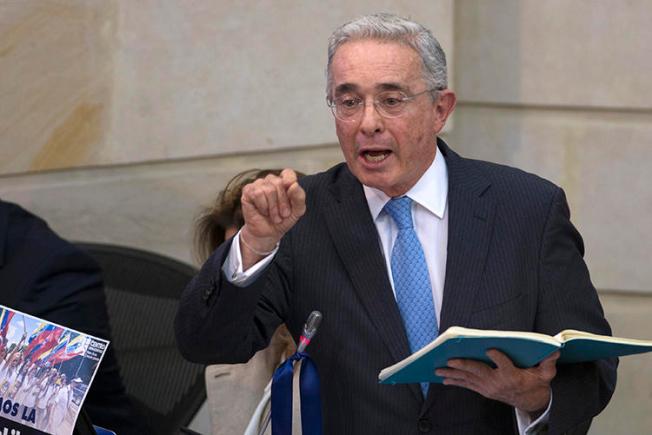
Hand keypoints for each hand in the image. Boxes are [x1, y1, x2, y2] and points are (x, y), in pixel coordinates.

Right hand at [240, 169, 305, 266]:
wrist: (268, 233)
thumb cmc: (283, 220)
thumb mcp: (297, 211)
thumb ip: (299, 198)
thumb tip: (294, 185)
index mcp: (284, 182)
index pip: (288, 173)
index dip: (290, 180)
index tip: (291, 191)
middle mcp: (271, 181)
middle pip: (279, 183)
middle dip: (283, 203)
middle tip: (283, 215)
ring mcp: (258, 184)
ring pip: (268, 190)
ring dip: (273, 208)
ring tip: (273, 216)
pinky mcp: (248, 191)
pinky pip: (257, 194)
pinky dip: (263, 206)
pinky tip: (263, 211)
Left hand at [435, 350, 559, 414]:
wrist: (531, 401)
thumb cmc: (536, 382)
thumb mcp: (546, 373)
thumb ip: (548, 362)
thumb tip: (554, 349)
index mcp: (512, 375)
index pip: (504, 364)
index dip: (498, 357)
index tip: (490, 348)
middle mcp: (498, 383)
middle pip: (478, 372)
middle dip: (463, 366)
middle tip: (449, 360)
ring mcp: (489, 388)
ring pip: (468, 379)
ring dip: (452, 374)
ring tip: (438, 370)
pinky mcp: (484, 390)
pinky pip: (467, 385)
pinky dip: (455, 381)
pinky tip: (444, 379)